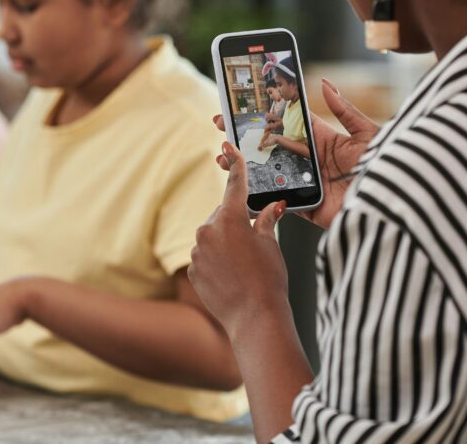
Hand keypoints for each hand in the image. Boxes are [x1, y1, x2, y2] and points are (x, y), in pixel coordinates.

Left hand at [189, 142, 289, 340]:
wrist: (255, 318)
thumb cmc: (268, 279)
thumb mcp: (272, 245)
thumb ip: (267, 221)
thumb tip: (274, 206)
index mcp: (230, 217)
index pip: (234, 185)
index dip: (235, 166)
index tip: (230, 149)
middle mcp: (208, 230)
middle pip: (222, 215)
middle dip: (235, 222)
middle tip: (253, 244)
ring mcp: (197, 251)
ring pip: (212, 237)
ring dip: (225, 243)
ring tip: (244, 266)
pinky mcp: (192, 270)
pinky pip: (204, 257)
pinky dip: (215, 261)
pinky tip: (231, 277)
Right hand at [214, 78, 377, 228]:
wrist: (397, 205)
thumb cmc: (389, 166)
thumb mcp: (368, 134)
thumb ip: (345, 110)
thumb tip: (324, 82)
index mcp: (326, 141)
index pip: (289, 123)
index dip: (265, 114)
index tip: (244, 105)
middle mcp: (314, 163)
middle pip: (272, 147)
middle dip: (246, 137)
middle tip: (221, 126)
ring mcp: (309, 186)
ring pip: (270, 173)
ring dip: (245, 165)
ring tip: (223, 156)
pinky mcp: (309, 209)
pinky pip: (279, 203)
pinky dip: (259, 196)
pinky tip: (238, 187)